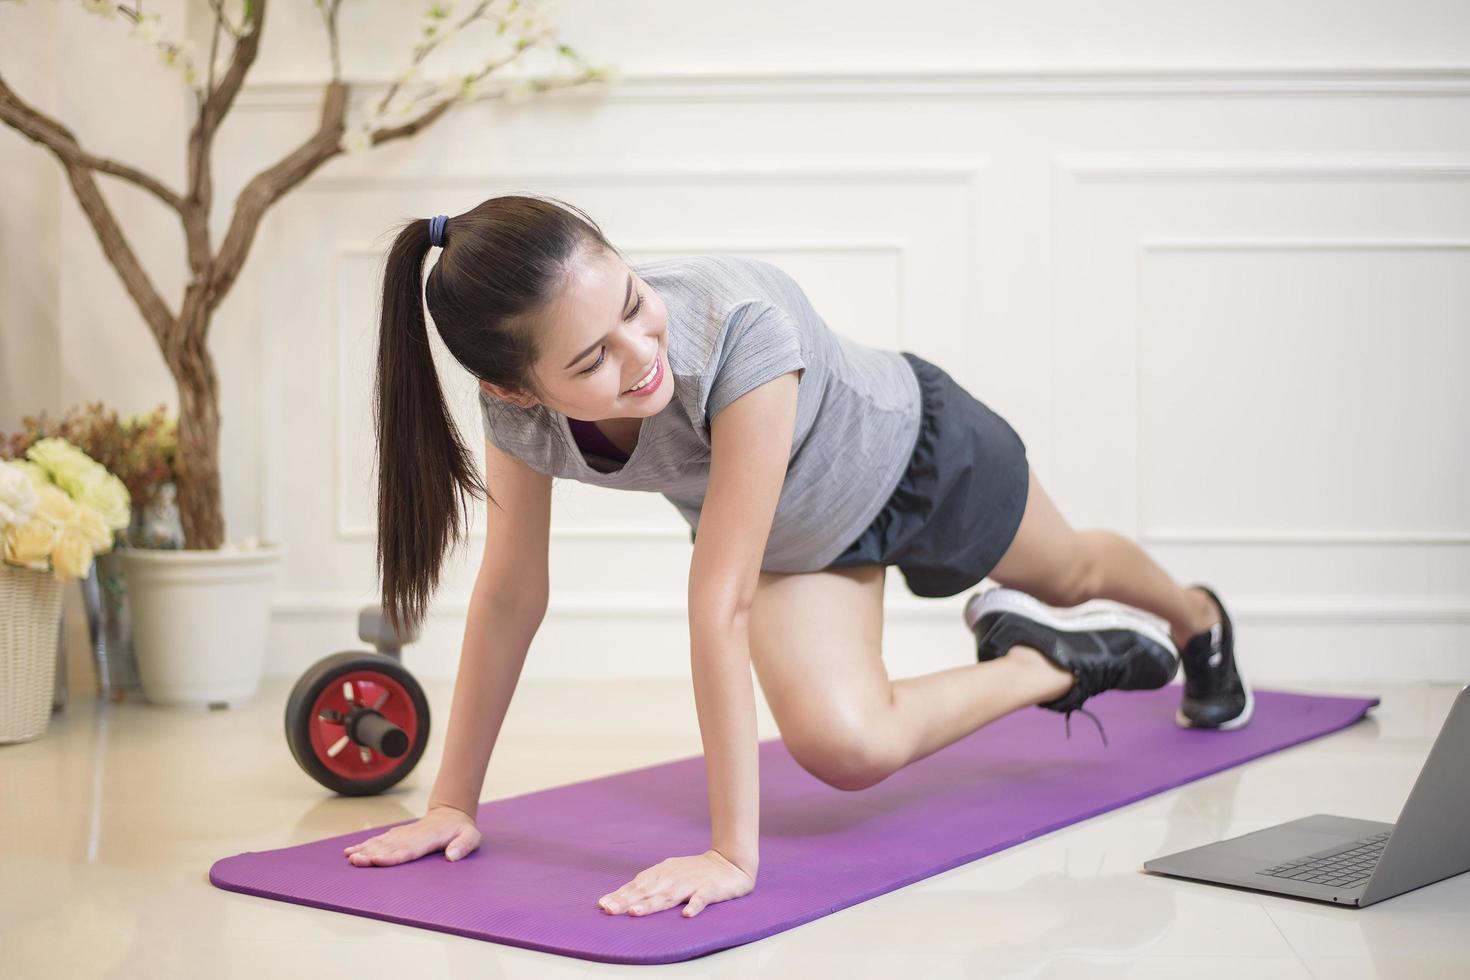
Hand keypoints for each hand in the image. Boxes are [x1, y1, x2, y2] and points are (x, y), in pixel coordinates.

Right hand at [342, 803, 480, 866]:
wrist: (451, 813)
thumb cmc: (462, 829)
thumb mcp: (472, 836)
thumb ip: (464, 845)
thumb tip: (452, 856)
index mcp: (428, 839)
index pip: (408, 850)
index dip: (392, 856)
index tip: (377, 860)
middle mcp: (412, 836)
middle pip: (389, 847)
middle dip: (371, 854)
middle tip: (355, 861)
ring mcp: (403, 834)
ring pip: (381, 843)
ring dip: (365, 850)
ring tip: (349, 857)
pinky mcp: (398, 834)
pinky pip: (380, 840)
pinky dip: (365, 845)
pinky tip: (351, 851)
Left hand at [597, 849, 755, 918]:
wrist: (729, 862)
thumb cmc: (694, 872)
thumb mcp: (669, 874)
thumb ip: (650, 885)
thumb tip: (623, 898)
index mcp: (662, 873)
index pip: (637, 885)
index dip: (620, 895)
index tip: (602, 905)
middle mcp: (673, 877)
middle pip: (647, 891)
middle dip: (627, 901)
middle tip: (609, 909)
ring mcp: (691, 883)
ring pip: (669, 895)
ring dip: (652, 904)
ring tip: (635, 913)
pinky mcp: (710, 889)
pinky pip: (702, 898)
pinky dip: (694, 905)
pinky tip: (687, 914)